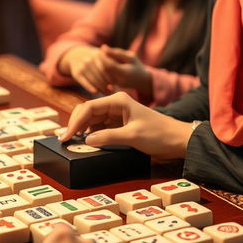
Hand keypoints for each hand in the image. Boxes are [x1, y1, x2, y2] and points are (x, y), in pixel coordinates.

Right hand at [59, 45, 113, 94]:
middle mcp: (90, 59)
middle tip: (113, 91)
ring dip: (101, 88)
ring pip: (94, 80)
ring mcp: (82, 66)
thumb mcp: (103, 57)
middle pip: (101, 74)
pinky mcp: (76, 73)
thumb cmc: (96, 60)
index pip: (107, 68)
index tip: (117, 85)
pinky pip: (85, 82)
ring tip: (107, 93)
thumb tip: (119, 81)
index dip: (112, 77)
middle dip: (107, 84)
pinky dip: (90, 88)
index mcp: (99, 54)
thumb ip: (111, 66)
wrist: (77, 55)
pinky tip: (96, 92)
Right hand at [59, 91, 193, 159]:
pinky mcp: (120, 124)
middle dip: (75, 124)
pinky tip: (85, 143)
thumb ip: (108, 137)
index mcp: (118, 100)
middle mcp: (115, 104)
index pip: (89, 107)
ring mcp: (117, 114)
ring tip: (70, 143)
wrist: (177, 139)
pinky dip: (91, 134)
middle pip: (87, 111)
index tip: (66, 137)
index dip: (75, 122)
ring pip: (92, 119)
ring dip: (81, 130)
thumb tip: (86, 140)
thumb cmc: (159, 134)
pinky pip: (100, 127)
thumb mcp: (132, 136)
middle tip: (64, 141)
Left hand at [100, 45, 152, 99]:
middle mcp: (119, 80)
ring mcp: (115, 85)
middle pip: (103, 70)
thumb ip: (116, 53)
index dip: (102, 57)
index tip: (99, 50)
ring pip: (102, 75)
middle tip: (95, 53)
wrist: (142, 81)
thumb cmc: (136, 65)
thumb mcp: (130, 57)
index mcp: (124, 72)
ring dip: (97, 66)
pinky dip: (100, 71)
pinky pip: (103, 79)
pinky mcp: (113, 86)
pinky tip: (99, 65)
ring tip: (96, 59)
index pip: (108, 64)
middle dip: (98, 61)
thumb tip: (103, 47)